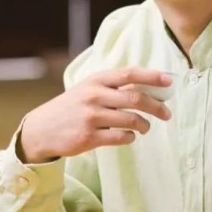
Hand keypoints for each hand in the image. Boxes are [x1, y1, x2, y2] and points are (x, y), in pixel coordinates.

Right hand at [19, 67, 173, 162]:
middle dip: (157, 106)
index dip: (152, 76)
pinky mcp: (88, 137)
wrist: (41, 129)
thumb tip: (149, 87)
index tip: (170, 81)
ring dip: (144, 125)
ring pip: (131, 119)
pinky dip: (131, 138)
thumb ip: (113, 87)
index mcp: (96, 80)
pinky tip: (130, 137)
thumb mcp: (88, 89)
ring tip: (145, 127)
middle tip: (167, 114)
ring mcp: (91, 116)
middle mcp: (94, 95)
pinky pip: (121, 137)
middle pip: (136, 98)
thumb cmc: (72, 107)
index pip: (129, 74)